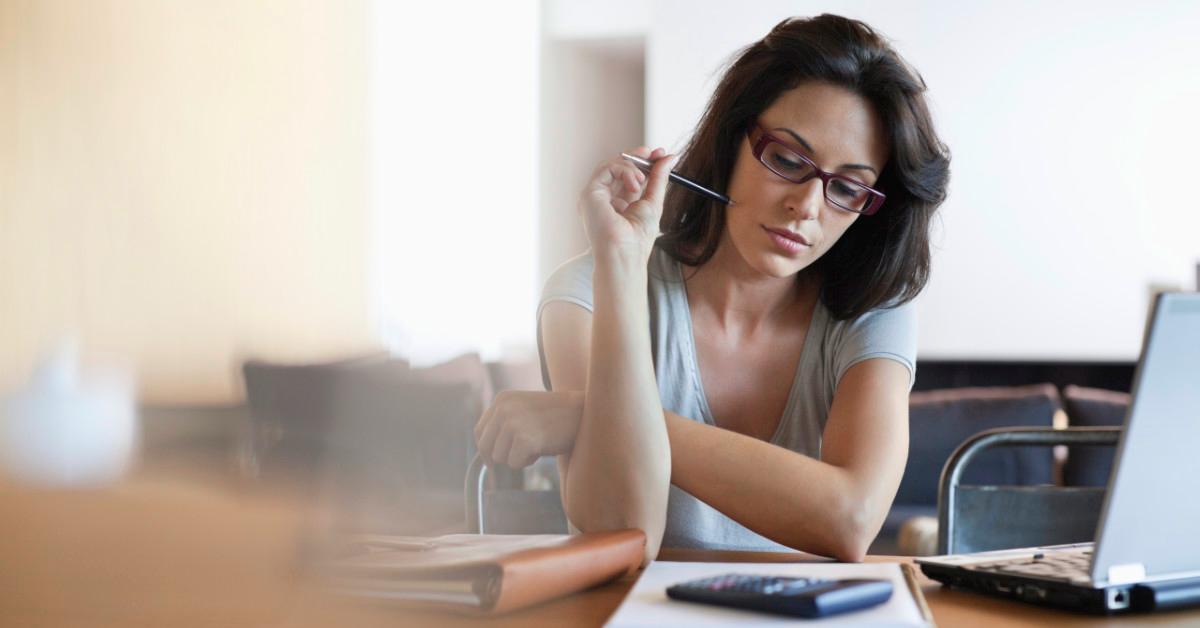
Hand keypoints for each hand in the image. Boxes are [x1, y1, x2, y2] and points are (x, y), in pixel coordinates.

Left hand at [473, 390, 584, 467]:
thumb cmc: (557, 416)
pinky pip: (515, 463)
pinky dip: (528, 461)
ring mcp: (513, 423)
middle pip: (486, 447)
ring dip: (518, 457)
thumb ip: (505, 423)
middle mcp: (503, 409)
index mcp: (502, 399)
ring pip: (500, 457)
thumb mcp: (525, 410)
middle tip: (521, 454)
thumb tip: (485, 455)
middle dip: (502, 456)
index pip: (480, 431)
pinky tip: (542, 448)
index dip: (486, 448)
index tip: (492, 460)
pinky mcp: (524, 439)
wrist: (585, 413)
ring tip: (537, 443)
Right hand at [578, 146, 677, 261]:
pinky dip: (624, 170)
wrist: (625, 254)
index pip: (626, 176)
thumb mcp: (653, 202)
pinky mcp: (589, 193)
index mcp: (615, 203)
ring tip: (643, 181)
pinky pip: (607, 168)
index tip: (659, 154)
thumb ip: (658, 179)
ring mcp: (594, 196)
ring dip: (632, 166)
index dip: (642, 163)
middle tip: (655, 153)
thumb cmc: (637, 238)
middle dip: (637, 157)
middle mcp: (602, 199)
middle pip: (616, 167)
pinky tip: (636, 184)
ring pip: (611, 165)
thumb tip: (670, 157)